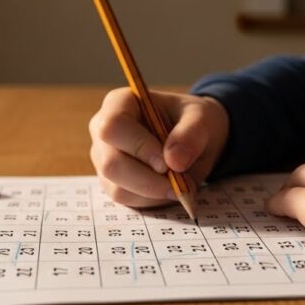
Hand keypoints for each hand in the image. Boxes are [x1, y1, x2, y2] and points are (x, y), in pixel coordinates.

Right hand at [89, 88, 228, 207]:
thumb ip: (192, 134)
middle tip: (177, 182)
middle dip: (147, 179)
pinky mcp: (111, 182)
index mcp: (119, 103)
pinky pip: (126, 199)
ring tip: (179, 184)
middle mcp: (103, 131)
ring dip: (153, 193)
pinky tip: (168, 188)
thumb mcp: (201, 118)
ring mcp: (104, 158)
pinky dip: (152, 200)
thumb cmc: (192, 121)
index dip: (138, 147)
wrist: (193, 138)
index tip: (167, 163)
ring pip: (117, 188)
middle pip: (110, 163)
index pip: (113, 126)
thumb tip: (174, 160)